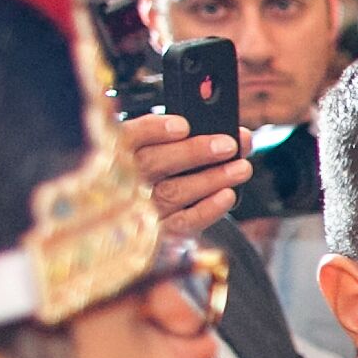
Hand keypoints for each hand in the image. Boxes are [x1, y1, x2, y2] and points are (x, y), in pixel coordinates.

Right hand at [125, 106, 247, 240]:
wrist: (150, 220)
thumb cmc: (164, 171)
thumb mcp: (167, 148)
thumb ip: (193, 138)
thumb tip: (240, 137)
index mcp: (117, 151)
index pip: (128, 136)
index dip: (154, 130)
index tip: (183, 125)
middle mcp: (122, 180)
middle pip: (151, 163)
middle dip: (193, 152)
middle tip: (227, 145)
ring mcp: (138, 209)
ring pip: (172, 192)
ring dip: (211, 179)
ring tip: (241, 168)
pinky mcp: (158, 232)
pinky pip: (183, 222)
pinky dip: (208, 209)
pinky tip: (227, 195)